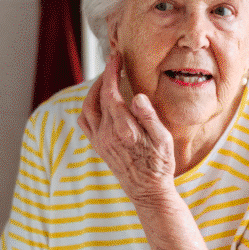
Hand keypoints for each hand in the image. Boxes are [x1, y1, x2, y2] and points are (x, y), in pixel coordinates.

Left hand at [77, 53, 176, 208]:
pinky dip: (89, 107)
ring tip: (106, 79)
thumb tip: (137, 96)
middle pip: (97, 97)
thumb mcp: (164, 140)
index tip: (116, 57)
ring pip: (87, 108)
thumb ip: (149, 117)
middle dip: (104, 76)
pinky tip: (99, 102)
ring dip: (94, 90)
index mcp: (123, 129)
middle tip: (114, 63)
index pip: (110, 92)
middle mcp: (106, 134)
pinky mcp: (97, 147)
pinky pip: (85, 122)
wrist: (148, 192)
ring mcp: (99, 141)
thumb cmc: (160, 166)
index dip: (111, 72)